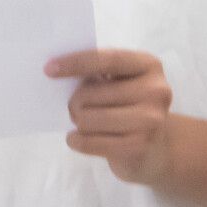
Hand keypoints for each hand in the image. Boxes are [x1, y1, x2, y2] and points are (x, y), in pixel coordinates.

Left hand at [46, 49, 174, 184]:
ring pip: (89, 119)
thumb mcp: (122, 81)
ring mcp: (150, 120)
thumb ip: (98, 72)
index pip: (107, 59)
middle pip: (92, 93)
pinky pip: (91, 142)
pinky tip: (76, 138)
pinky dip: (76, 140)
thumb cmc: (129, 105)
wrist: (158, 147)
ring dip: (77, 121)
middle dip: (74, 101)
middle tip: (74, 106)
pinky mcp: (139, 146)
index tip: (49, 68)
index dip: (76, 62)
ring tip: (82, 122)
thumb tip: (58, 70)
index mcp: (149, 65)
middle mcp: (155, 91)